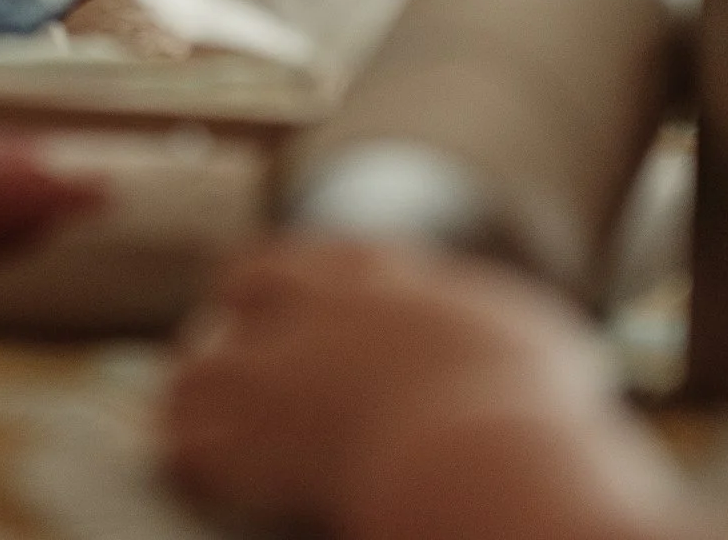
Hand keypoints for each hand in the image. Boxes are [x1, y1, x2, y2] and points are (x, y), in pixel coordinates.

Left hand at [163, 239, 700, 539]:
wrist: (484, 454)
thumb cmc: (533, 407)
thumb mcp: (537, 342)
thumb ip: (509, 330)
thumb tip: (539, 348)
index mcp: (391, 278)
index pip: (329, 256)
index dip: (310, 277)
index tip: (302, 296)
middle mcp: (322, 310)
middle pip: (248, 282)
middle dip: (242, 311)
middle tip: (240, 348)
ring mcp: (280, 374)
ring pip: (198, 364)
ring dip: (197, 390)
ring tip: (197, 413)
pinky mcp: (255, 445)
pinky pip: (188, 445)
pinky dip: (190, 459)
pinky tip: (194, 471)